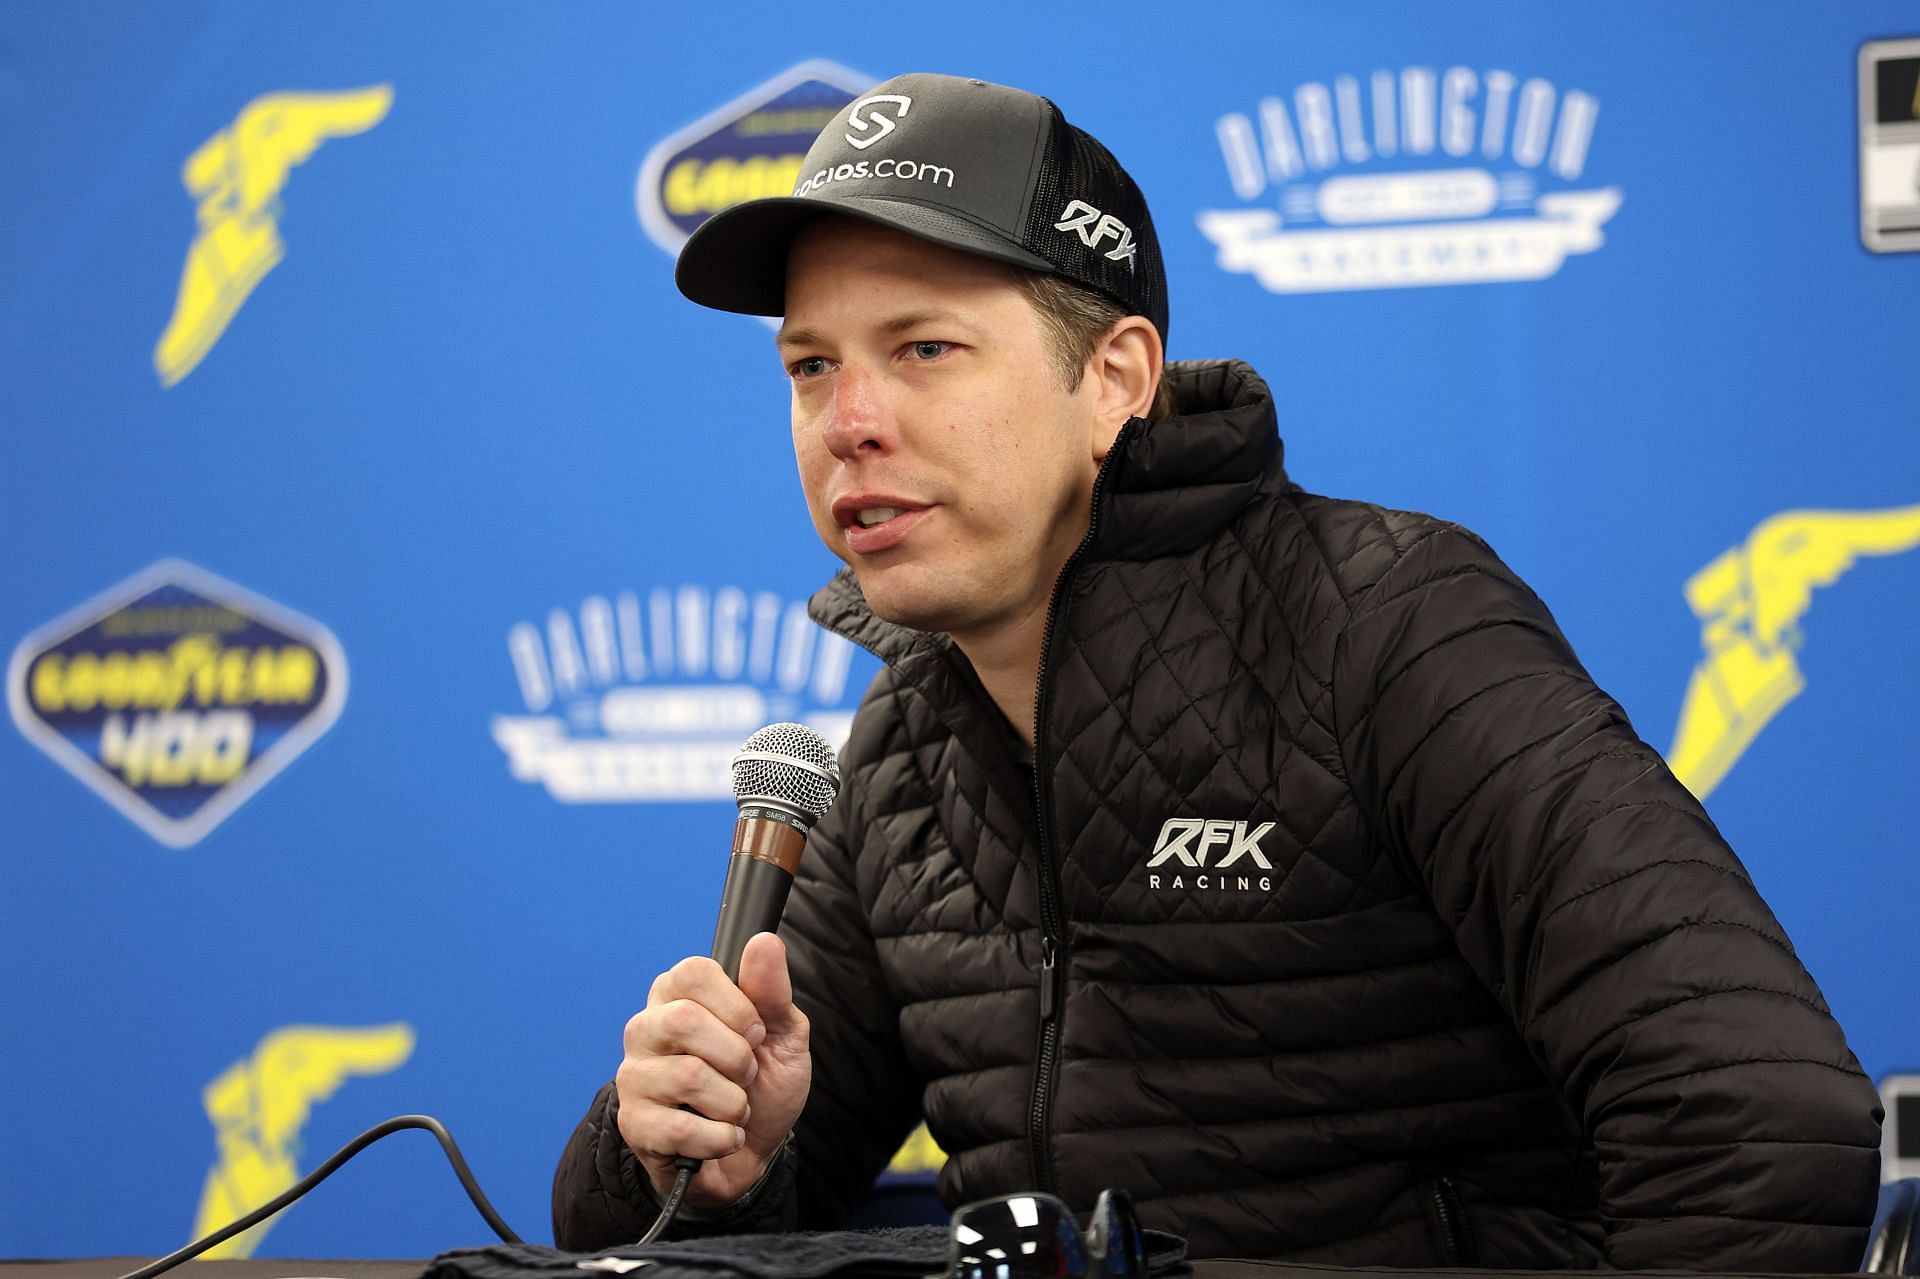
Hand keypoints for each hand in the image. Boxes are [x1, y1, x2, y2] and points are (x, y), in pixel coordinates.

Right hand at [615, 933, 810, 1209]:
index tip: (756, 1032)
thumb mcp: (782, 1034)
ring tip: (734, 1108)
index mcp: (677, 995)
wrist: (751, 1155)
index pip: (693, 972)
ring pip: (686, 1076)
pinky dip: (719, 1138)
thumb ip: (772, 990)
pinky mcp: (633, 1124)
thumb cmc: (762, 1086)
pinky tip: (722, 1138)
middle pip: (684, 1020)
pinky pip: (679, 1128)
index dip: (737, 1005)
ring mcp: (634, 1077)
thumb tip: (762, 941)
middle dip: (737, 1056)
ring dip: (733, 1102)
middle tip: (747, 1074)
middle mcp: (646, 1028)